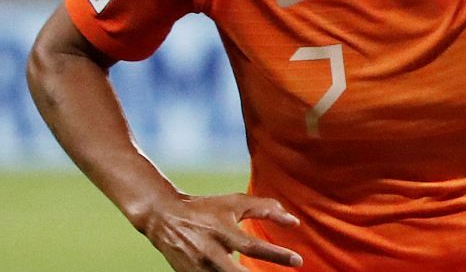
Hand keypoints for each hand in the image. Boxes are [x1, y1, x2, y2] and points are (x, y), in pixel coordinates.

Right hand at [139, 191, 300, 270]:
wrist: (164, 218)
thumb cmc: (207, 209)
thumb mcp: (235, 203)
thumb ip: (266, 209)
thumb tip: (294, 222)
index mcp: (221, 231)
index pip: (252, 246)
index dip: (277, 255)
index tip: (298, 261)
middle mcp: (208, 252)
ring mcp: (197, 268)